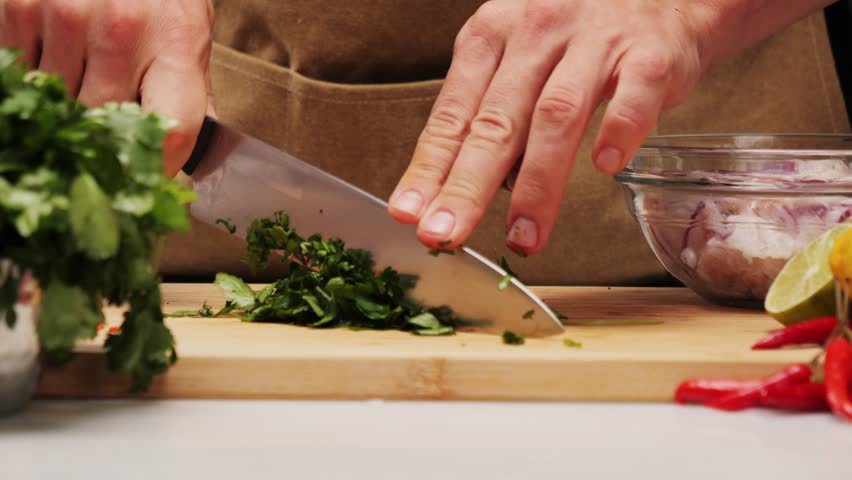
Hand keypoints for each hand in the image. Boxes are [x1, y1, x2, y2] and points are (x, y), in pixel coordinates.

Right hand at [0, 0, 214, 174]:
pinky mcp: (20, 4)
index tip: (145, 182)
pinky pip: (20, 71)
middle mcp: (124, 30)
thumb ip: (190, 97)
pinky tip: (54, 53)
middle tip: (103, 130)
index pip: (173, 131)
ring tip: (82, 77)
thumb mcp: (189, 35)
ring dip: (63, 104)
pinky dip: (33, 74)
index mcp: (178, 42)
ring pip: (55, 103)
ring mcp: (67, 15)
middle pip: (103, 124)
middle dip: (103, 136)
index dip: (156, 169)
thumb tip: (188, 165)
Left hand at [388, 0, 828, 254]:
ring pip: (556, 116)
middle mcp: (536, 34)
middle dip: (466, 186)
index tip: (407, 214)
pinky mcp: (649, 53)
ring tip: (523, 236)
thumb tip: (470, 186)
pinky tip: (604, 166)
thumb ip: (494, 113)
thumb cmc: (577, 33)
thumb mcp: (519, 55)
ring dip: (538, 184)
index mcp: (492, 35)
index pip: (453, 113)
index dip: (429, 168)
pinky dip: (618, 130)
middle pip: (495, 121)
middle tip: (445, 234)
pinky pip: (633, 96)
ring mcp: (593, 41)